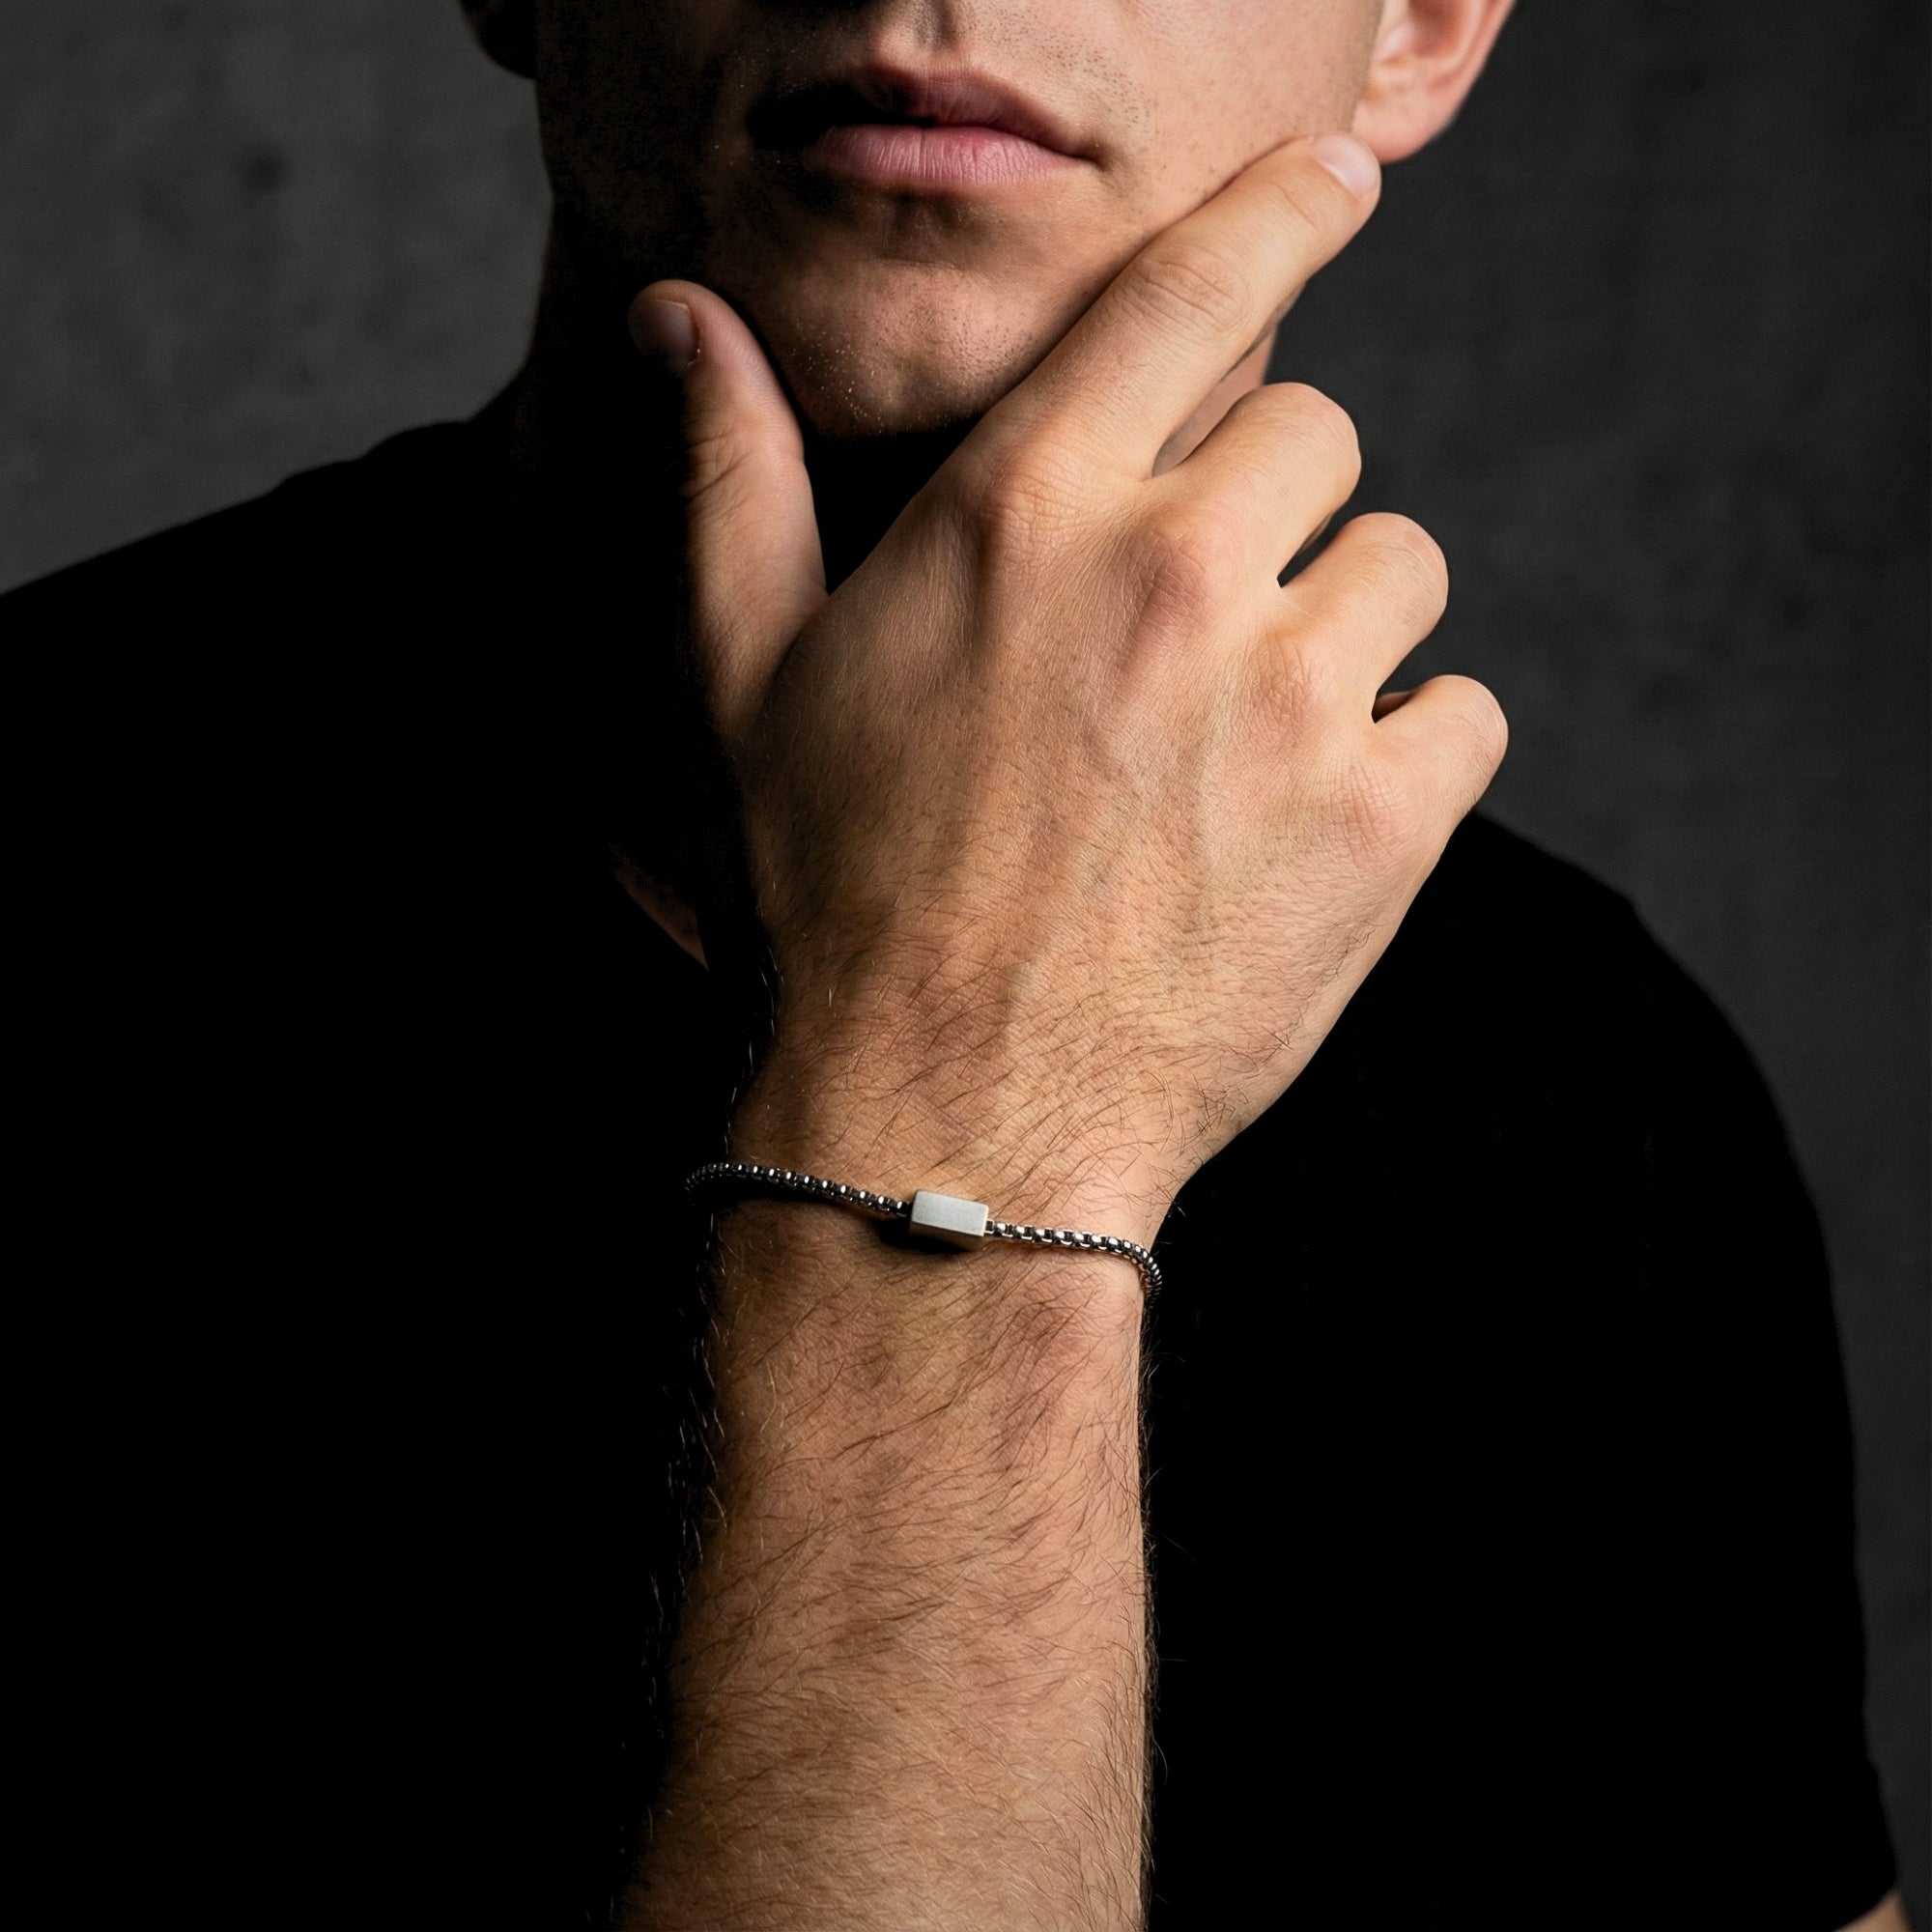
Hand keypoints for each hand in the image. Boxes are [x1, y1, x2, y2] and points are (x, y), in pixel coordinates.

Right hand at [634, 133, 1504, 1243]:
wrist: (938, 1123)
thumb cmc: (823, 900)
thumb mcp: (738, 680)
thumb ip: (729, 475)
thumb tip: (678, 317)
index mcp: (1025, 512)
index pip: (1197, 289)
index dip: (1282, 214)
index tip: (1335, 183)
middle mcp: (1176, 574)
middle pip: (1323, 433)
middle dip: (1276, 501)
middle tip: (1203, 612)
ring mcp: (1293, 700)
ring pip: (1407, 569)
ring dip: (1348, 625)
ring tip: (1251, 730)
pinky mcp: (1382, 828)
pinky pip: (1464, 714)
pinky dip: (1412, 750)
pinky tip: (1314, 816)